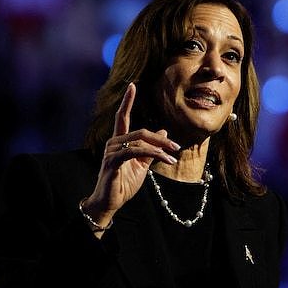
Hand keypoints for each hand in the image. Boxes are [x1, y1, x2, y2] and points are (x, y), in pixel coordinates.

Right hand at [82, 83, 179, 225]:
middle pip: (141, 132)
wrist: (110, 202)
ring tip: (172, 157)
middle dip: (161, 139)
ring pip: (140, 142)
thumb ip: (151, 150)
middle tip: (177, 148)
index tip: (132, 85)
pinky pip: (135, 152)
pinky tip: (164, 159)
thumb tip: (164, 132)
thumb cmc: (123, 183)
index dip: (127, 101)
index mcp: (119, 141)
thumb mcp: (141, 165)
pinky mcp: (112, 161)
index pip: (122, 117)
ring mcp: (111, 152)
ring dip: (160, 149)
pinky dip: (152, 154)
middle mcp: (113, 143)